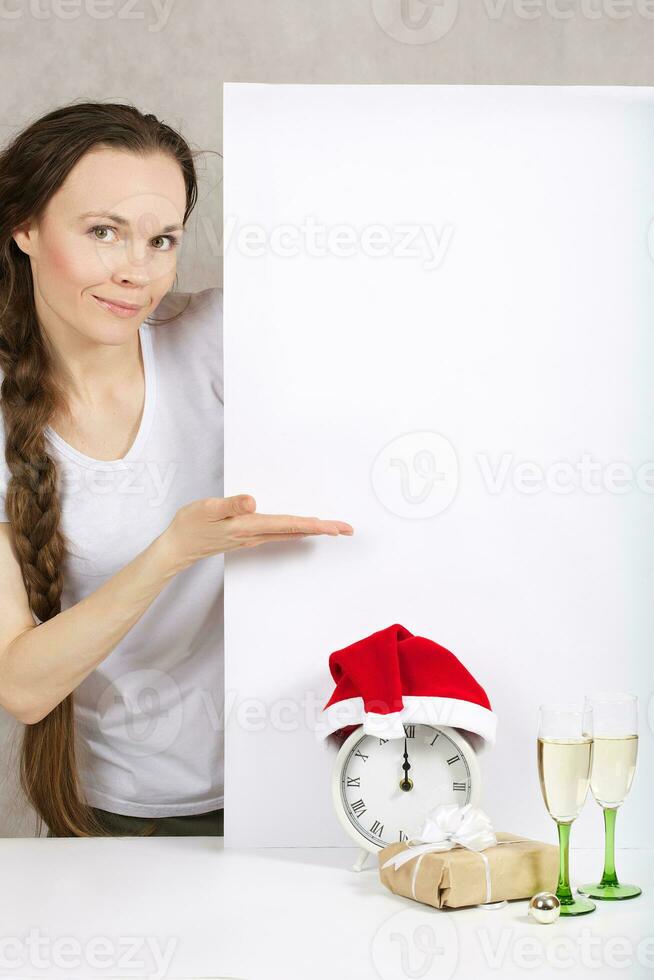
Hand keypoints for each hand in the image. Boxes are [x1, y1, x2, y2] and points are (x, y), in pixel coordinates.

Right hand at [162, 494, 353, 571]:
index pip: (289, 524)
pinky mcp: (249, 536)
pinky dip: (297, 530)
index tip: (335, 527)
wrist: (178, 547)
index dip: (314, 524)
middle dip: (323, 529)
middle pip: (296, 531)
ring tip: (334, 528)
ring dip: (313, 530)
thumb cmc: (190, 525)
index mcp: (249, 526)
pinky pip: (281, 533)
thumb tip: (253, 501)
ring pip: (291, 533)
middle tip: (348, 529)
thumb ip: (230, 504)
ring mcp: (254, 537)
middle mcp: (256, 534)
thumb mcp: (206, 508)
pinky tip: (303, 529)